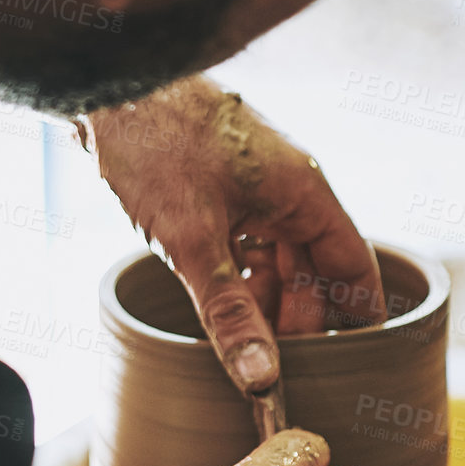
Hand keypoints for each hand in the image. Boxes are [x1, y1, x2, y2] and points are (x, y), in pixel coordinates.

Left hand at [84, 75, 385, 395]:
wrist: (107, 87)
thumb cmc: (156, 143)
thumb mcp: (192, 240)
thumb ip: (227, 312)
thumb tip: (261, 378)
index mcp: (305, 192)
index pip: (354, 268)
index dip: (358, 319)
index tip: (350, 367)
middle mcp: (288, 190)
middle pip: (313, 273)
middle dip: (296, 324)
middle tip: (273, 375)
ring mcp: (254, 190)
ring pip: (275, 263)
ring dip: (261, 306)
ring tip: (241, 352)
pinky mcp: (219, 192)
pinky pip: (244, 247)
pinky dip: (236, 282)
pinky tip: (216, 312)